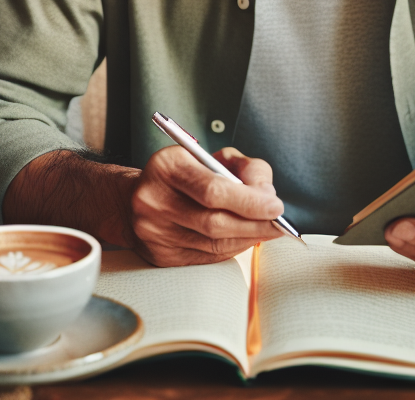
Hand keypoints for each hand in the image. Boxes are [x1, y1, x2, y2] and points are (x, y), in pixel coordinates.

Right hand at [130, 146, 284, 266]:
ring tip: (268, 230)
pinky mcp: (160, 256)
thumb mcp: (210, 156)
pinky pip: (205, 257)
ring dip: (247, 238)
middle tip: (279, 223)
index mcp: (167, 166)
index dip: (249, 201)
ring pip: (212, 243)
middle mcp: (154, 200)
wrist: (134, 198)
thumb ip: (242, 168)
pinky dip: (232, 249)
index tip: (276, 206)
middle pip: (214, 222)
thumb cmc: (184, 173)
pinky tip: (245, 238)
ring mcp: (153, 233)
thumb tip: (267, 194)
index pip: (213, 190)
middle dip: (254, 224)